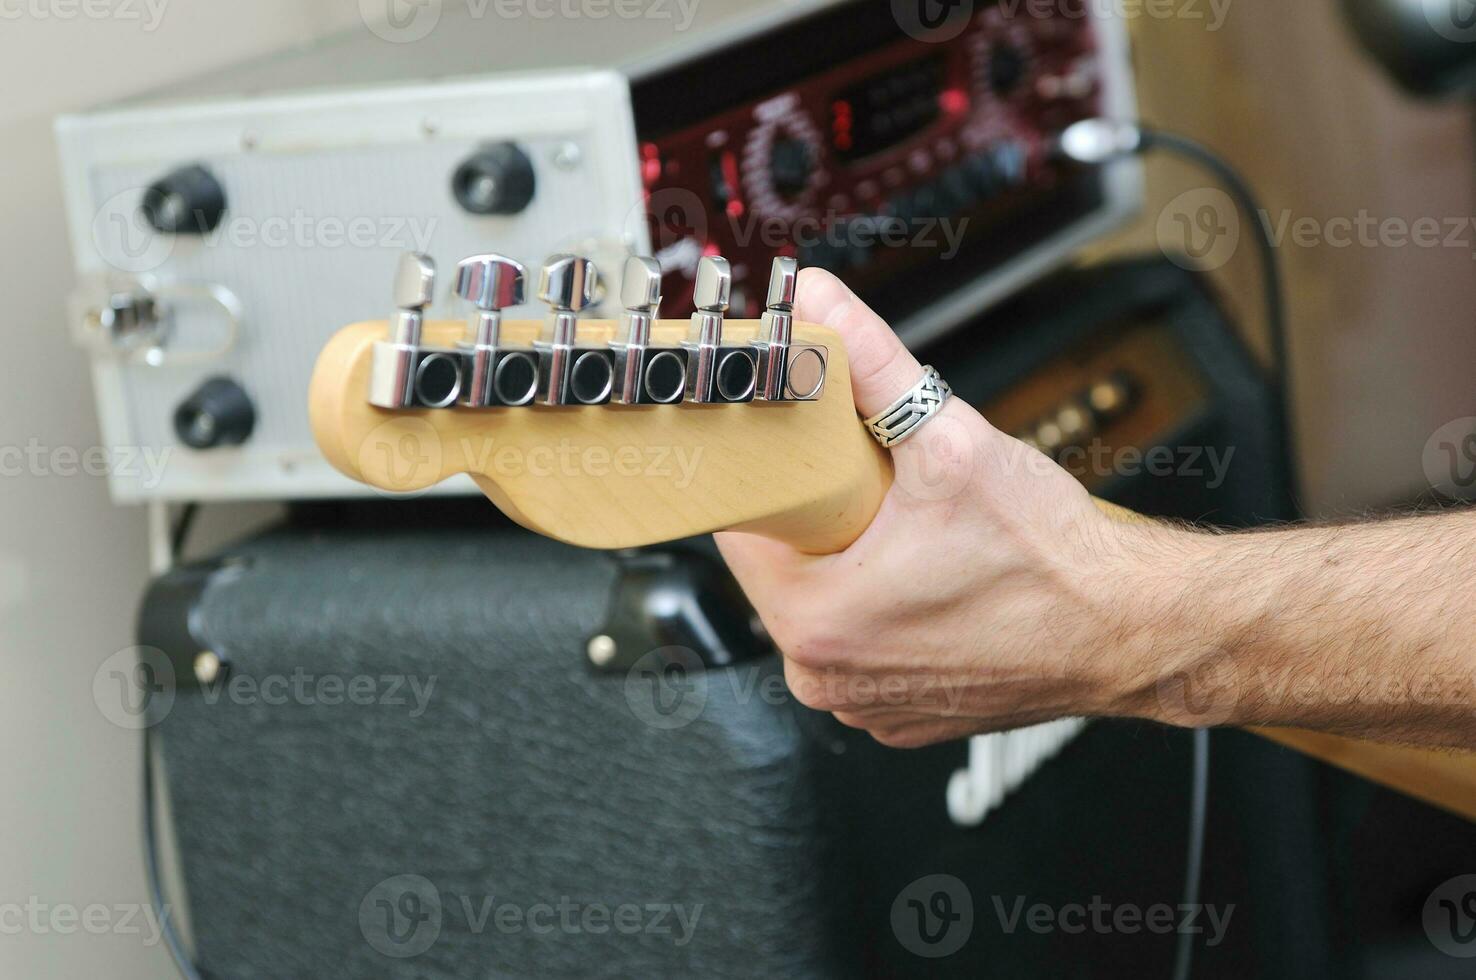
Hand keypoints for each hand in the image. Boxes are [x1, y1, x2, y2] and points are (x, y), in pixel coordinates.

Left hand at [715, 270, 1183, 747]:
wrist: (1133, 630)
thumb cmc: (1054, 560)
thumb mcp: (951, 441)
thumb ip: (873, 364)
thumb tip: (820, 302)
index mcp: (815, 622)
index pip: (743, 529)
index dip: (773, 479)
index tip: (802, 456)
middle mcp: (827, 678)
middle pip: (782, 568)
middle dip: (820, 519)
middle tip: (874, 490)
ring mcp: (862, 705)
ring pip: (824, 606)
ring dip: (851, 565)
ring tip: (909, 536)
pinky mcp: (898, 714)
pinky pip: (865, 646)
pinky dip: (885, 610)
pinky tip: (929, 582)